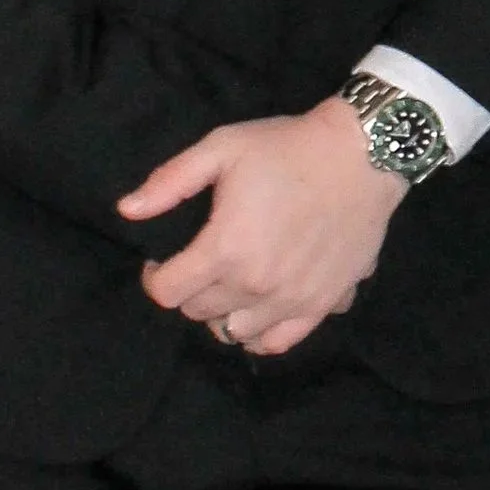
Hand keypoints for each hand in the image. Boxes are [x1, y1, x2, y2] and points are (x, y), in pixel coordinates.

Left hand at [117, 98, 403, 354]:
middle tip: (200, 264)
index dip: (154, 277)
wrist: (362, 154)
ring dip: (223, 313)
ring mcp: (292, 300)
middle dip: (190, 290)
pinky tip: (260, 310)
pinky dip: (260, 334)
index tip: (160, 261)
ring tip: (230, 285)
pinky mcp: (324, 304)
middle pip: (199, 312)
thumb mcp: (222, 147)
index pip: (168, 292)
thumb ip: (170, 182)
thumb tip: (127, 211)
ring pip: (234, 332)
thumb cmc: (287, 147)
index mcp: (225, 248)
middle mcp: (256, 284)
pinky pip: (279, 342)